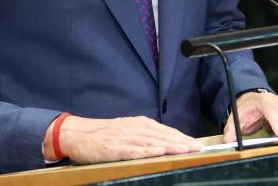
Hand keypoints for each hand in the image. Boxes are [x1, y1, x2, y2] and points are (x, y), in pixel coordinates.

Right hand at [44, 115, 202, 164]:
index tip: (197, 144)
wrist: (78, 133)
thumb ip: (146, 136)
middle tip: (199, 148)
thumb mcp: (128, 130)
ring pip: (152, 142)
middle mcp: (136, 128)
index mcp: (141, 124)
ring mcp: (126, 138)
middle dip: (182, 142)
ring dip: (170, 146)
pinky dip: (147, 152)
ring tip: (186, 150)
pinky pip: (134, 151)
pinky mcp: (115, 148)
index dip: (183, 138)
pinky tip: (159, 153)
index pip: (167, 131)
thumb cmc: (105, 134)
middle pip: (164, 135)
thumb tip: (166, 142)